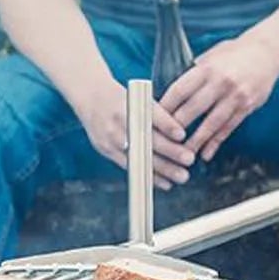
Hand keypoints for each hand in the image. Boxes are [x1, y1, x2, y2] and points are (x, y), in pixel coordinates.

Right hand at [76, 83, 197, 188]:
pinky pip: (130, 166)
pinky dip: (149, 176)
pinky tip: (165, 182)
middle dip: (170, 151)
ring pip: (139, 156)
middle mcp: (119, 121)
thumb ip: (157, 114)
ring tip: (182, 176)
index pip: (150, 115)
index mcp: (129, 103)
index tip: (181, 135)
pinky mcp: (106, 149)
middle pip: (146, 139)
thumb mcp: (138, 98)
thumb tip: (181, 135)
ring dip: (163, 169)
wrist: (89, 96)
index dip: (166, 125)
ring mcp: (111, 137)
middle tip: (189, 159)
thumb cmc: (121, 98)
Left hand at [160, 32, 278, 160]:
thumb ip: (194, 72)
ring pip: (210, 124)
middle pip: (192, 110)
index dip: (165, 107)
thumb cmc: (236, 52)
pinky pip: (228, 128)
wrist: (268, 51)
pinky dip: (216, 142)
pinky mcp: (247, 107)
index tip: (153, 119)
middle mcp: (220, 83)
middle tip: (162, 142)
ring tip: (182, 155)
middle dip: (175, 128)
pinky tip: (206, 153)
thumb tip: (173, 91)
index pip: (179, 90)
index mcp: (207, 68)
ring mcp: (235, 96)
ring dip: (195, 142)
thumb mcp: (211, 55)